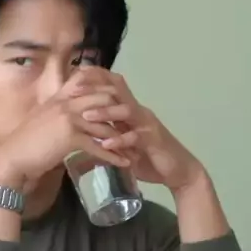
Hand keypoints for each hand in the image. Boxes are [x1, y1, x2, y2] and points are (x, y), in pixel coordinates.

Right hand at [0, 73, 134, 187]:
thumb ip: (58, 113)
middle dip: (121, 111)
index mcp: (58, 97)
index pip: (87, 83)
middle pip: (102, 99)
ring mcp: (68, 118)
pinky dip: (114, 156)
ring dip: (122, 137)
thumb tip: (71, 116)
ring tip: (136, 147)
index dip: (106, 89)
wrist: (11, 158)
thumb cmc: (24, 143)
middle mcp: (65, 103)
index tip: (121, 99)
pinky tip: (125, 163)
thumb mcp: (42, 120)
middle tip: (135, 123)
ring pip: (103, 124)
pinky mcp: (70, 137)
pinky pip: (98, 146)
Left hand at [77, 67, 205, 192]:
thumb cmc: (148, 158)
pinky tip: (106, 145)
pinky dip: (120, 141)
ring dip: (105, 112)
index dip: (94, 79)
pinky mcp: (154, 140)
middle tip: (72, 90)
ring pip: (126, 111)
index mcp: (130, 110)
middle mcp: (138, 112)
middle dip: (95, 89)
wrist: (178, 171)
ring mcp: (147, 124)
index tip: (72, 78)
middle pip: (117, 91)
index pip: (112, 86)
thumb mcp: (123, 147)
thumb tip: (81, 143)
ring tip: (86, 116)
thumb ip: (105, 140)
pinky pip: (136, 137)